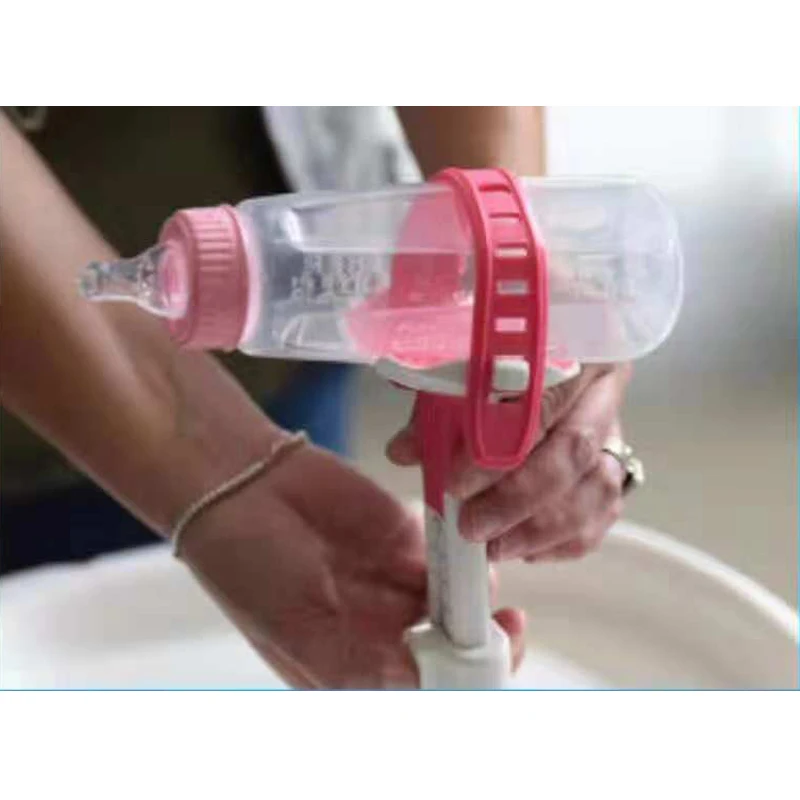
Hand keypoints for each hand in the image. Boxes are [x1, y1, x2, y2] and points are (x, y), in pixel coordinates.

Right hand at [180, 438, 525, 688]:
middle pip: (450, 648)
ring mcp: (392, 582)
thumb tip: (423, 689)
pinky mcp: (403, 537)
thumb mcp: (295, 629)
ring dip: (477, 595)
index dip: (459, 682)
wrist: (239, 484)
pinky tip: (470, 546)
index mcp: (349, 665)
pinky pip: (449, 551)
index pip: (419, 689)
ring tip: (482, 580)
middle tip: (508, 623)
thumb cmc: (247, 565)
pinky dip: (465, 551)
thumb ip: (359, 664)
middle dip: (483, 639)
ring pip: (457, 600)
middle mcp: (377, 630)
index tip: (489, 663)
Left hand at [387, 363, 631, 562]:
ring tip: (493, 547)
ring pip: (595, 489)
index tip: (454, 482)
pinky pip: (603, 514)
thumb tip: (403, 451)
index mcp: (571, 348)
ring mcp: (617, 431)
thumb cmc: (494, 363)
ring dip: (541, 528)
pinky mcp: (618, 467)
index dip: (499, 448)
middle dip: (518, 498)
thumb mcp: (460, 370)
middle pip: (574, 450)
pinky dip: (565, 541)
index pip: (541, 400)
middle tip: (471, 526)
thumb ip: (434, 405)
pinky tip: (525, 550)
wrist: (542, 361)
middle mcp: (603, 389)